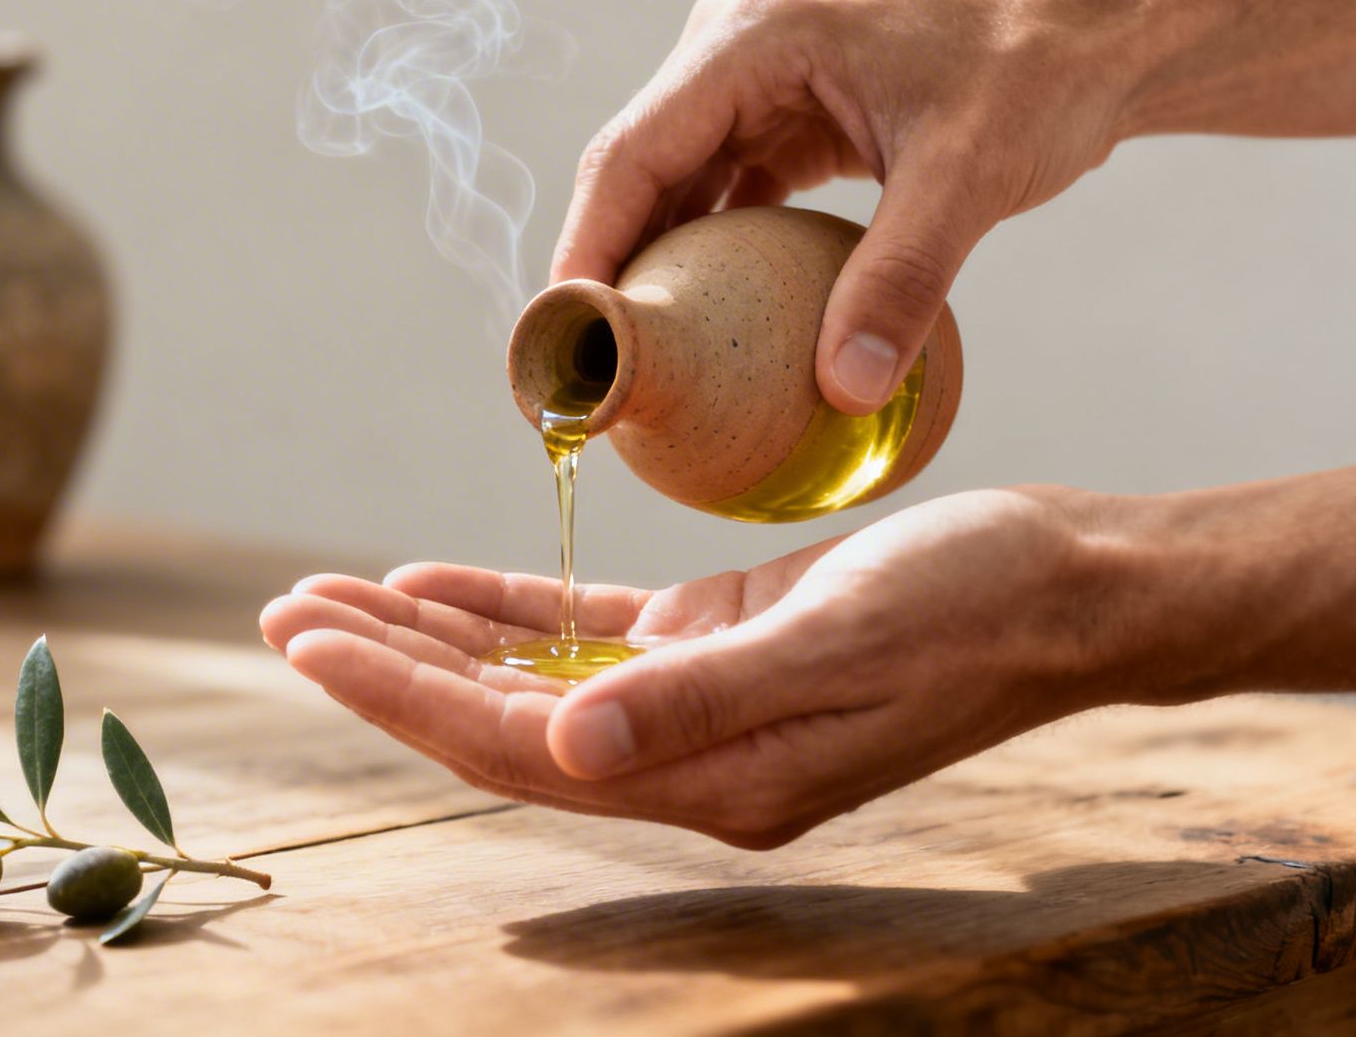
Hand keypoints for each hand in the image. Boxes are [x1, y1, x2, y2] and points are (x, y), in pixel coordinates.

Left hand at [260, 487, 1115, 848]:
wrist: (1071, 584)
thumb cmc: (973, 608)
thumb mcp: (836, 643)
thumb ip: (698, 699)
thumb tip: (561, 743)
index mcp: (713, 777)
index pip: (519, 744)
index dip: (405, 695)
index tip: (310, 645)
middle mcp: (692, 752)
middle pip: (504, 716)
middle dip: (388, 668)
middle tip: (284, 614)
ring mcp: (702, 700)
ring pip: (533, 674)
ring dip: (432, 636)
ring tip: (329, 597)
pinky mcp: (721, 643)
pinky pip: (589, 633)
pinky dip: (511, 605)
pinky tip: (437, 579)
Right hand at [552, 0, 1135, 414]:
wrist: (1094, 46)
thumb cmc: (1035, 80)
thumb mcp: (967, 179)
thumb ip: (901, 280)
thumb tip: (845, 390)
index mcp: (747, 40)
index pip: (629, 157)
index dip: (582, 254)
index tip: (560, 347)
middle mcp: (731, 54)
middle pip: (632, 178)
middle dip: (602, 277)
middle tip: (578, 382)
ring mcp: (752, 86)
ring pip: (669, 194)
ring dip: (649, 277)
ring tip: (625, 373)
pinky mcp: (781, 121)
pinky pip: (719, 201)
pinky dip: (705, 267)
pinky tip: (698, 339)